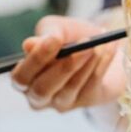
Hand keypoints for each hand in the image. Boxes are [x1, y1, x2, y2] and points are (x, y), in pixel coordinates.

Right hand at [11, 15, 125, 111]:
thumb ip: (46, 35)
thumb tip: (29, 45)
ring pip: (69, 89)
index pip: (21, 77)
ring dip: (86, 64)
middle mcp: (38, 96)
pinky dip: (101, 64)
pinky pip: (91, 86)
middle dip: (64, 66)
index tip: (53, 39)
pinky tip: (109, 47)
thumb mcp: (57, 29)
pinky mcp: (85, 102)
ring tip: (99, 43)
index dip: (36, 59)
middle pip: (43, 90)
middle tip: (83, 44)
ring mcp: (62, 102)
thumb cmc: (70, 37)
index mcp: (24, 78)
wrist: (100, 45)